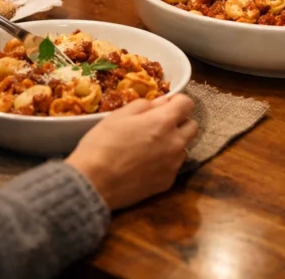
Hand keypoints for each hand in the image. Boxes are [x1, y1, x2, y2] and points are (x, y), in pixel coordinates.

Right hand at [66, 94, 197, 209]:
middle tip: (160, 125)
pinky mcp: (167, 183)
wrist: (92, 183)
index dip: (177, 101)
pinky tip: (145, 165)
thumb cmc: (102, 144)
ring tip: (150, 147)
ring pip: (183, 148)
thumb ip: (145, 105)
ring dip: (173, 143)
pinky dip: (165, 163)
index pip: (187, 104)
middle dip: (180, 122)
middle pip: (192, 126)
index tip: (166, 105)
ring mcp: (173, 165)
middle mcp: (175, 143)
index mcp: (164, 122)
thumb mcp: (119, 115)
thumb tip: (162, 102)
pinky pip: (173, 167)